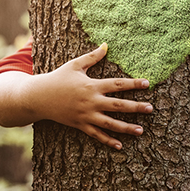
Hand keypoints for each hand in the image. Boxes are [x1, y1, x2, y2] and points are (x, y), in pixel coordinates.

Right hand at [37, 43, 152, 149]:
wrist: (38, 97)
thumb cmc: (57, 78)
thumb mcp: (74, 65)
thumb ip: (92, 57)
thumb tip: (106, 45)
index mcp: (92, 85)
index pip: (117, 84)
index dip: (133, 84)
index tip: (147, 84)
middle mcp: (91, 101)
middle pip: (118, 105)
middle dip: (135, 107)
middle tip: (151, 109)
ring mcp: (86, 115)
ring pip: (110, 123)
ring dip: (126, 127)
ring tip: (141, 130)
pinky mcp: (80, 125)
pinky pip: (96, 135)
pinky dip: (108, 140)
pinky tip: (120, 146)